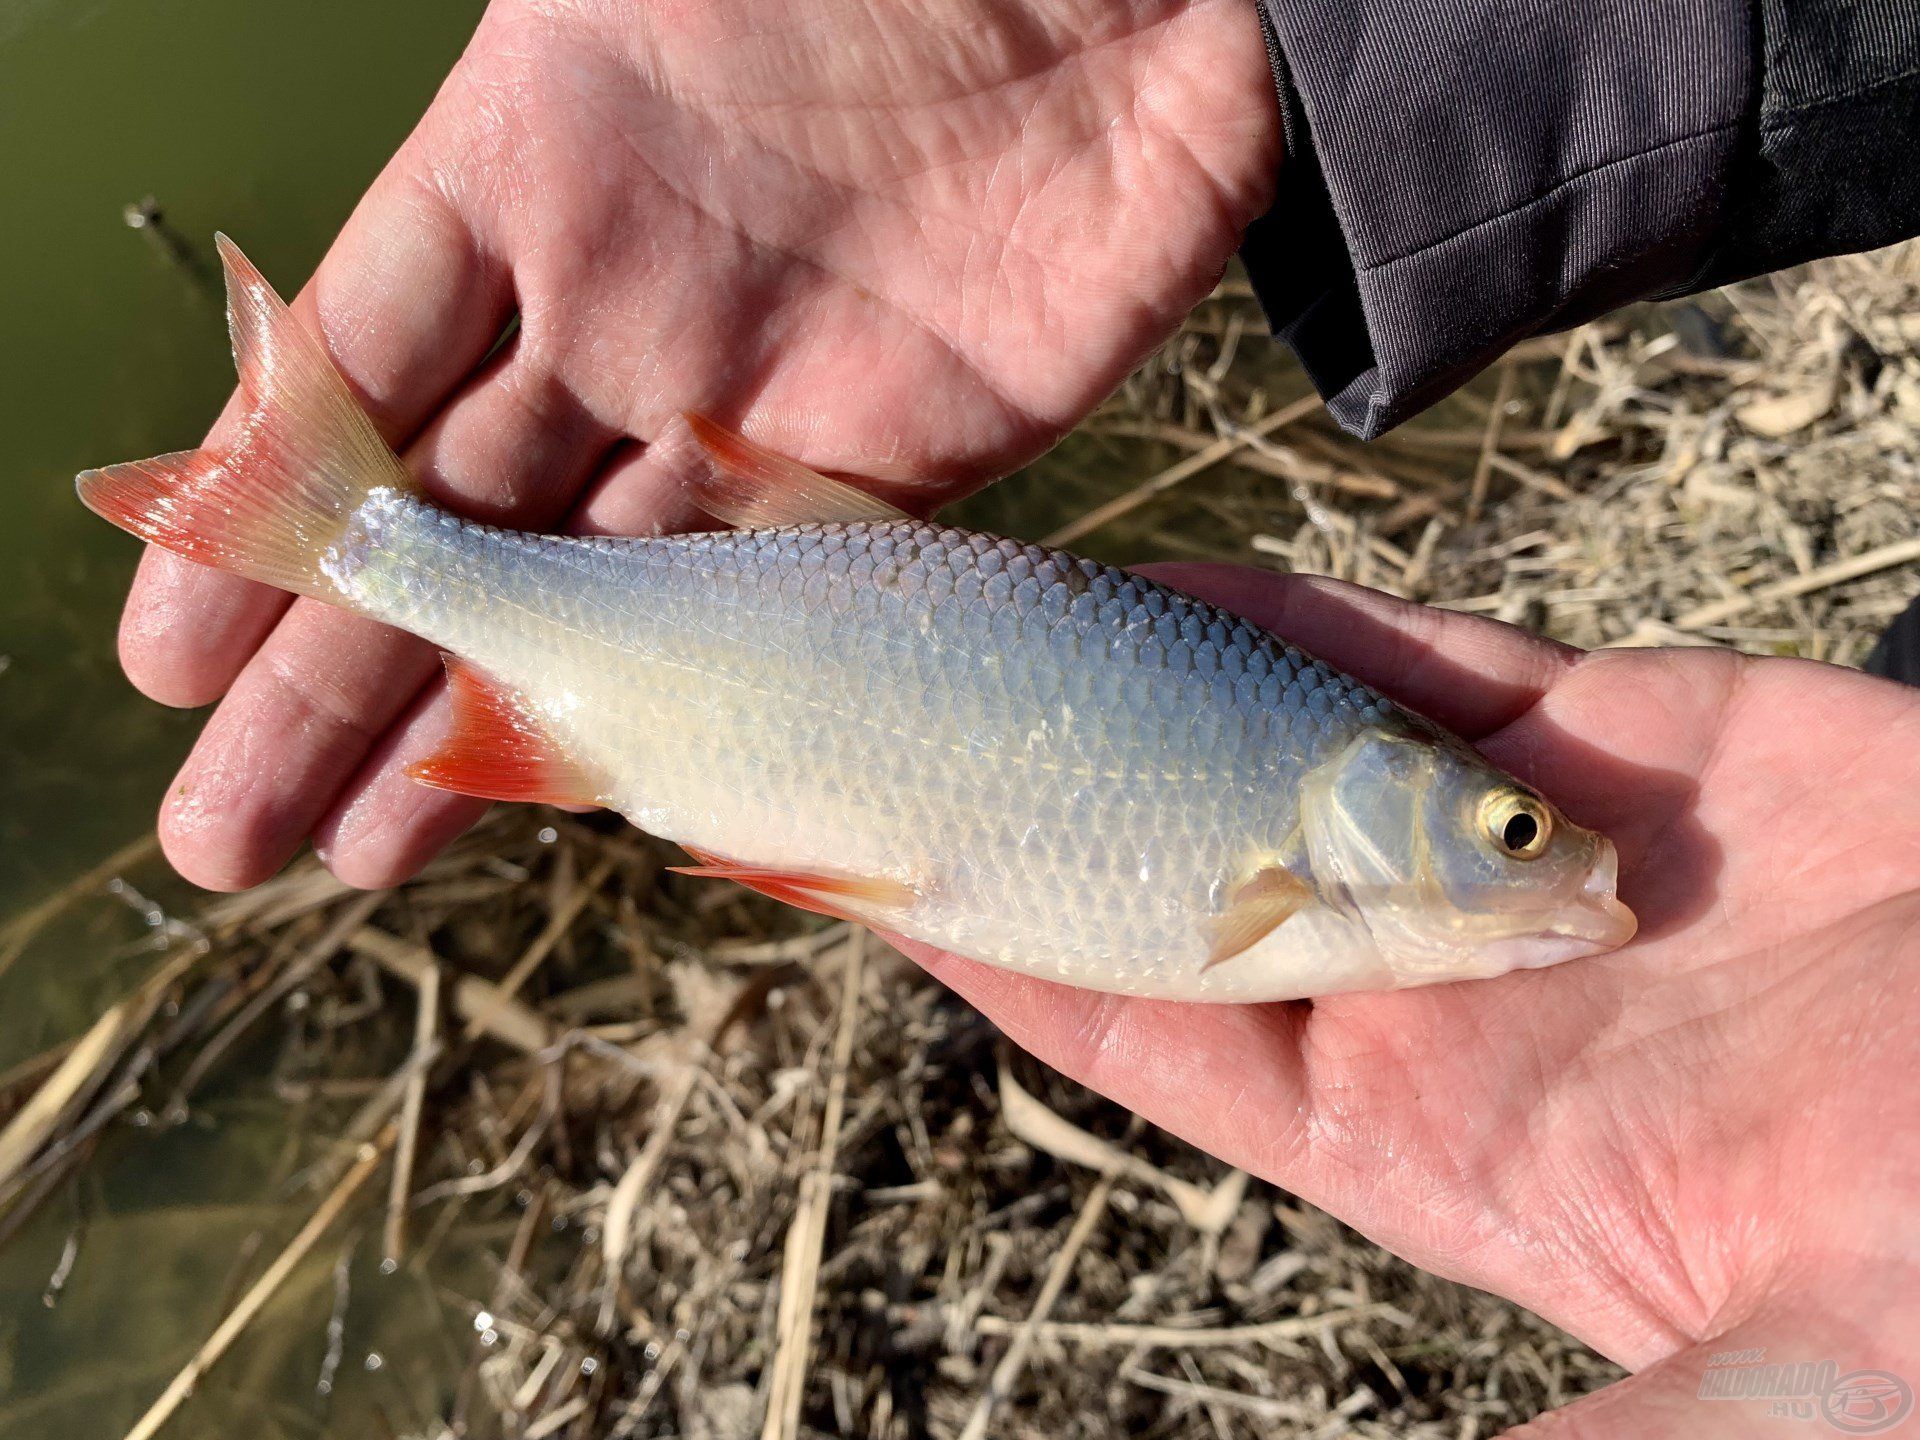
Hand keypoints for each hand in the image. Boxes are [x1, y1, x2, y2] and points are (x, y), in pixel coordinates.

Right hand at [119, 0, 1279, 889]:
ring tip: (356, 856)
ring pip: (593, 595)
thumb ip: (510, 131)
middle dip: (333, 681)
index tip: (168, 663)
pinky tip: (586, 782)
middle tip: (225, 835)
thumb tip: (331, 271)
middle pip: (452, 525)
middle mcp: (629, 302)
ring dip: (474, 725)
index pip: (355, 379)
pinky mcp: (904, 466)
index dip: (257, 525)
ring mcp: (764, 396)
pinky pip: (763, 595)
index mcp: (536, 170)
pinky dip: (680, 694)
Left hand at [909, 565, 1919, 1436]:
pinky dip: (1319, 625)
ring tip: (1015, 617)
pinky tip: (1199, 586)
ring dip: (1157, 687)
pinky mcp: (1630, 744)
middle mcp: (1441, 984)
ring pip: (1289, 748)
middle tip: (906, 706)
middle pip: (1190, 865)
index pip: (1160, 1031)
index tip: (890, 879)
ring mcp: (1521, 853)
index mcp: (1423, 1134)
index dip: (1023, 956)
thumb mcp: (1765, 1405)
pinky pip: (1434, 666)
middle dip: (1056, 792)